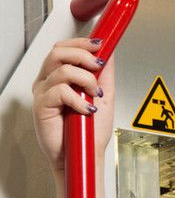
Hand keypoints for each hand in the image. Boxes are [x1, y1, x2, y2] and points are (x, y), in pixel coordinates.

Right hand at [31, 37, 114, 171]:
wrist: (85, 154)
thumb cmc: (90, 130)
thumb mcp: (105, 95)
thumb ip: (105, 74)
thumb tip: (110, 50)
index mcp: (61, 77)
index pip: (64, 48)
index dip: (81, 42)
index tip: (101, 45)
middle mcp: (49, 82)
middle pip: (58, 52)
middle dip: (83, 55)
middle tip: (98, 67)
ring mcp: (43, 93)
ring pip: (61, 69)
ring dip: (86, 80)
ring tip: (95, 95)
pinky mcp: (41, 106)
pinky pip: (60, 91)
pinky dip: (79, 99)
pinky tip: (86, 109)